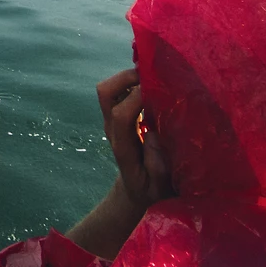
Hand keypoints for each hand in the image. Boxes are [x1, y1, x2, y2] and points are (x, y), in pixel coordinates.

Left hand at [96, 69, 172, 215]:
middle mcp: (113, 128)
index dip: (137, 97)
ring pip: (110, 87)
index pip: (121, 114)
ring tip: (156, 76)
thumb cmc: (153, 191)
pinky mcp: (119, 114)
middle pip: (106, 92)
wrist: (138, 189)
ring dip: (130, 76)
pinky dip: (135, 81)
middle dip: (128, 78)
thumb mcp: (159, 188)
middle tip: (155, 76)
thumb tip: (153, 136)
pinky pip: (120, 90)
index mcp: (123, 146)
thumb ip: (158, 167)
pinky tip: (154, 82)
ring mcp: (113, 120)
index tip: (160, 90)